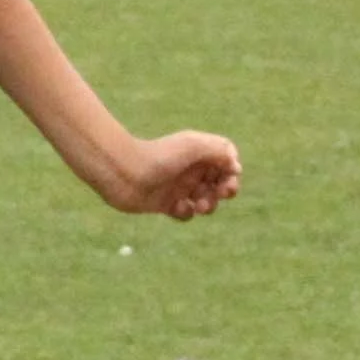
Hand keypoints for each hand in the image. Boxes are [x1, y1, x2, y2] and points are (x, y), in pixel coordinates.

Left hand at [108, 131, 241, 220]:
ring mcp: (178, 187)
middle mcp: (190, 168)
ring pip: (206, 200)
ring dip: (209, 204)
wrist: (123, 174)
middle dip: (226, 189)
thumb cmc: (158, 156)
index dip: (231, 169)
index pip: (226, 159)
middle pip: (220, 181)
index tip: (229, 174)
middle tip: (222, 193)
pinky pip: (186, 213)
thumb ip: (219, 151)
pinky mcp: (166, 204)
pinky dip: (186, 212)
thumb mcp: (193, 146)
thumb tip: (236, 165)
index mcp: (198, 152)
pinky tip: (177, 207)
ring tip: (199, 205)